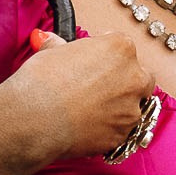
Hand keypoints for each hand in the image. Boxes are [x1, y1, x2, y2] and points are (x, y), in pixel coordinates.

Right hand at [0, 30, 154, 174]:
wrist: (36, 119)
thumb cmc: (43, 81)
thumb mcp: (51, 51)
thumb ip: (60, 46)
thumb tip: (50, 40)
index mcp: (120, 48)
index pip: (122, 46)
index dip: (105, 55)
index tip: (93, 62)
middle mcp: (134, 77)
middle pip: (139, 77)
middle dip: (125, 81)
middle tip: (99, 87)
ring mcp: (131, 109)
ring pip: (133, 107)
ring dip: (118, 107)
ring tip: (90, 111)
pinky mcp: (121, 135)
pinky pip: (120, 130)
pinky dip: (108, 129)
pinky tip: (87, 127)